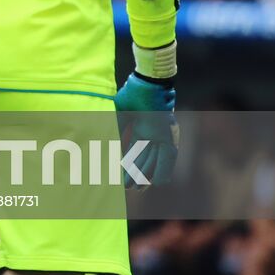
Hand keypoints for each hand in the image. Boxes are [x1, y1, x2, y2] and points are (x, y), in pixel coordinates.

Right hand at [114, 73, 178, 187]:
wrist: (147, 85)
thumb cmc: (134, 95)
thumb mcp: (120, 115)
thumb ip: (115, 130)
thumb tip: (104, 145)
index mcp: (142, 128)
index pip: (134, 151)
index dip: (127, 163)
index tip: (118, 174)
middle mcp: (154, 135)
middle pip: (144, 159)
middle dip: (135, 174)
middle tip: (128, 188)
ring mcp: (163, 136)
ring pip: (155, 161)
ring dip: (145, 176)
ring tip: (135, 189)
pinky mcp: (170, 137)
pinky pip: (168, 158)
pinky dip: (162, 170)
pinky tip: (156, 182)